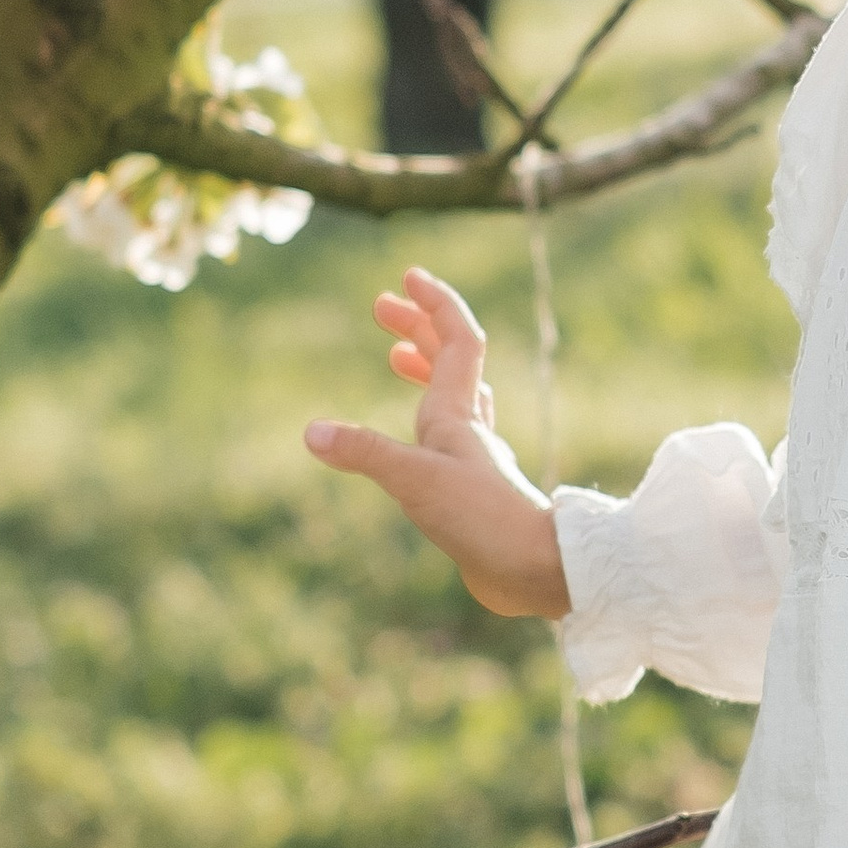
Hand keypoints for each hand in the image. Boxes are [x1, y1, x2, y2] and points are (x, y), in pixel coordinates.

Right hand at [303, 267, 571, 619]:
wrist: (534, 571)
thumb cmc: (484, 520)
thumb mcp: (414, 481)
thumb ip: (365, 453)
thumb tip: (313, 432)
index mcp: (456, 413)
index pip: (456, 339)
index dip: (435, 303)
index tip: (408, 276)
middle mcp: (469, 428)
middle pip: (450, 360)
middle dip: (416, 326)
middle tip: (380, 306)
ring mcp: (474, 458)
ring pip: (455, 395)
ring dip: (426, 366)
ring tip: (397, 355)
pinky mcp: (474, 490)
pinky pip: (453, 435)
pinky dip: (432, 416)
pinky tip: (422, 433)